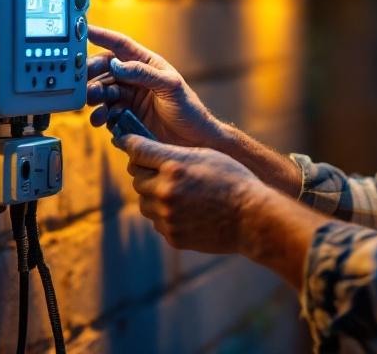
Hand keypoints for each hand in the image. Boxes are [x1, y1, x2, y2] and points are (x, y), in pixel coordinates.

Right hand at [86, 25, 222, 147]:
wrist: (193, 141)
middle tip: (82, 79)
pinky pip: (106, 112)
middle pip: (105, 69)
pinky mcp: (125, 118)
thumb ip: (144, 73)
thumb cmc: (189, 108)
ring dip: (93, 94)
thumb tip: (116, 64)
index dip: (102, 36)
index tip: (83, 29)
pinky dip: (100, 115)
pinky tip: (100, 119)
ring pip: (102, 91)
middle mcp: (134, 79)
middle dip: (91, 72)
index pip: (120, 45)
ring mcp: (129, 98)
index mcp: (146, 64)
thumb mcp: (170, 86)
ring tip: (91, 100)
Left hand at [114, 134, 266, 253]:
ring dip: (153, 196)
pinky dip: (165, 215)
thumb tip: (145, 152)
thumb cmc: (233, 180)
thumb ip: (173, 154)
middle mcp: (165, 191)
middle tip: (160, 171)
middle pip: (137, 177)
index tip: (125, 141)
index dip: (129, 143)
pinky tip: (186, 210)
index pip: (137, 150)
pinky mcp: (172, 235)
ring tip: (178, 193)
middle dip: (145, 172)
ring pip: (143, 202)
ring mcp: (167, 216)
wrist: (252, 218)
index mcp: (174, 166)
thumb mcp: (205, 155)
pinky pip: (157, 221)